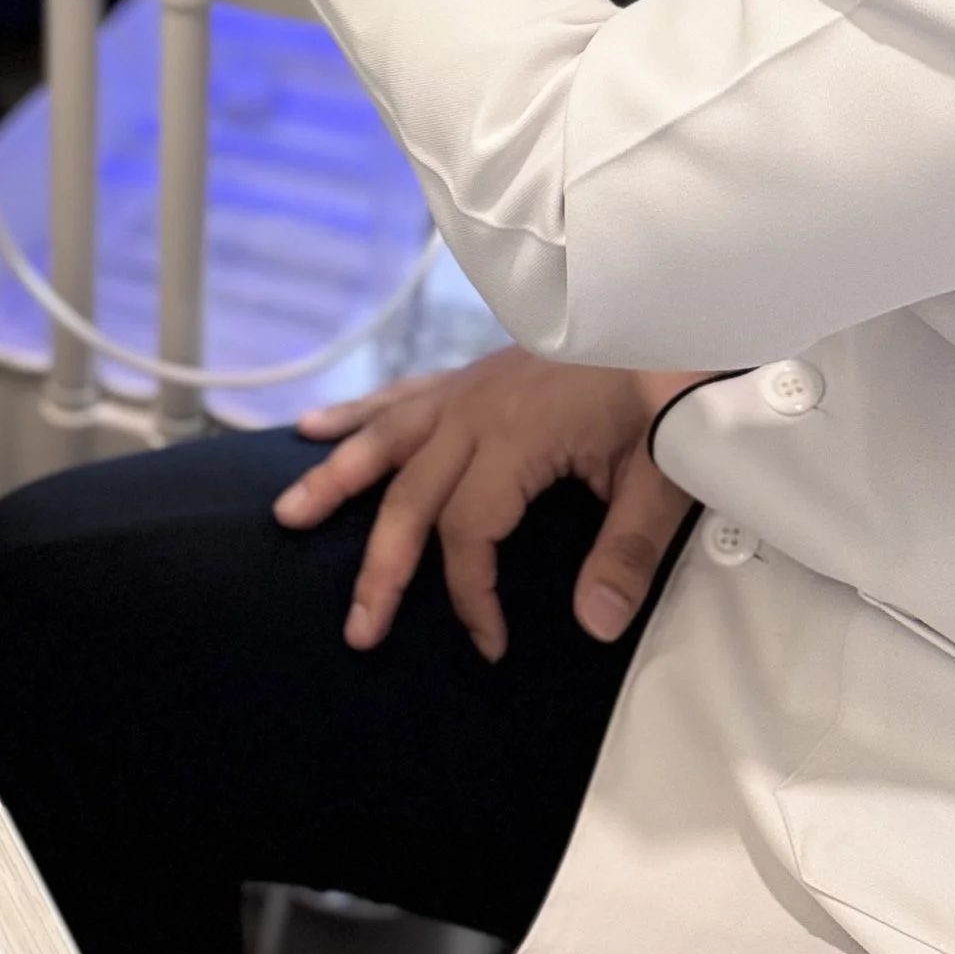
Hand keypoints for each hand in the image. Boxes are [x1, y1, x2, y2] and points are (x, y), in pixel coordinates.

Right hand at [274, 348, 695, 661]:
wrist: (665, 311)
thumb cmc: (666, 389)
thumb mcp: (661, 472)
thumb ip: (627, 550)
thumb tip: (594, 623)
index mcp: (516, 436)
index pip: (469, 530)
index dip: (471, 594)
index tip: (489, 643)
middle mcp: (475, 410)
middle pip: (409, 494)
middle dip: (380, 565)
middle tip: (359, 627)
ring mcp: (467, 387)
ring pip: (384, 437)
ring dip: (335, 478)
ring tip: (288, 514)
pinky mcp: (471, 375)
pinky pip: (399, 396)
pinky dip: (355, 413)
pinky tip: (313, 427)